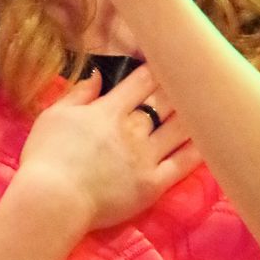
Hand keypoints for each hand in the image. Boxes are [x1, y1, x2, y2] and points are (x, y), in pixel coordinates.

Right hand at [16, 63, 202, 232]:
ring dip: (195, 112)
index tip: (169, 59)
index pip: (141, 81)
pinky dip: (198, 149)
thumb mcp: (53, 117)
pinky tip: (213, 138)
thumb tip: (97, 75)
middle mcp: (132, 129)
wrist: (52, 200)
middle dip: (181, 86)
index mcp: (108, 110)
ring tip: (210, 102)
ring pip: (179, 128)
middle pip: (165, 101)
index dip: (157, 68)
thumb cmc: (45, 159)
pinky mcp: (153, 184)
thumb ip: (78, 94)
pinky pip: (182, 164)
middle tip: (197, 77)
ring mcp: (145, 157)